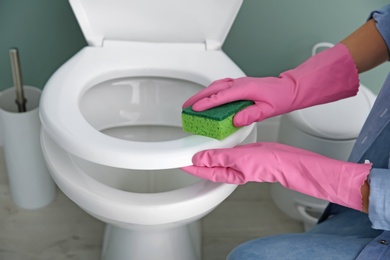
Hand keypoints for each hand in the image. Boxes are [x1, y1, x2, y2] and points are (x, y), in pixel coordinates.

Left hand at [181, 142, 370, 210]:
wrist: (285, 160)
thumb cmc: (267, 164)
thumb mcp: (239, 158)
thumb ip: (218, 157)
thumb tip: (200, 158)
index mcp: (228, 173)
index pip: (204, 171)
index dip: (191, 167)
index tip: (180, 162)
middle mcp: (231, 169)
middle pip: (208, 166)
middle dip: (196, 162)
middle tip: (184, 154)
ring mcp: (237, 162)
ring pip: (216, 158)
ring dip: (206, 153)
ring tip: (197, 146)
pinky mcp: (243, 155)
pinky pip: (226, 151)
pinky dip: (219, 147)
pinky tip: (217, 142)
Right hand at [182, 43, 358, 126]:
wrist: (289, 88)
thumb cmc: (280, 97)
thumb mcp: (267, 110)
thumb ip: (250, 114)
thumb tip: (236, 120)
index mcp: (245, 89)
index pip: (220, 97)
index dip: (206, 103)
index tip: (195, 109)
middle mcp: (239, 84)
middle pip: (213, 89)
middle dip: (197, 97)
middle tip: (185, 106)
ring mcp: (238, 82)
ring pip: (215, 86)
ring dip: (202, 93)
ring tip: (192, 103)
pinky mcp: (239, 84)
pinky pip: (220, 86)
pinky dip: (210, 92)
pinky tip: (207, 98)